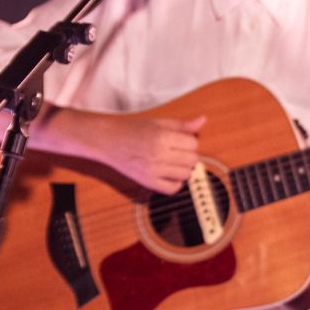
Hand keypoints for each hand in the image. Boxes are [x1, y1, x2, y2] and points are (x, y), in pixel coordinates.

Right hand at [34, 107, 204, 194]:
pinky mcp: (147, 182)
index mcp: (162, 137)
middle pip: (192, 159)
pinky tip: (169, 174)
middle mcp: (159, 154)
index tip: (180, 140)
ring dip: (183, 168)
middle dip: (188, 154)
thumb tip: (202, 121)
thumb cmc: (132, 129)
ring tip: (171, 161)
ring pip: (186, 174)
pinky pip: (173, 188)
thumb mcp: (158, 122)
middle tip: (176, 150)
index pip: (193, 143)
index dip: (189, 141)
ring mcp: (153, 170)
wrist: (106, 140)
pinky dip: (175, 183)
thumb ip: (182, 125)